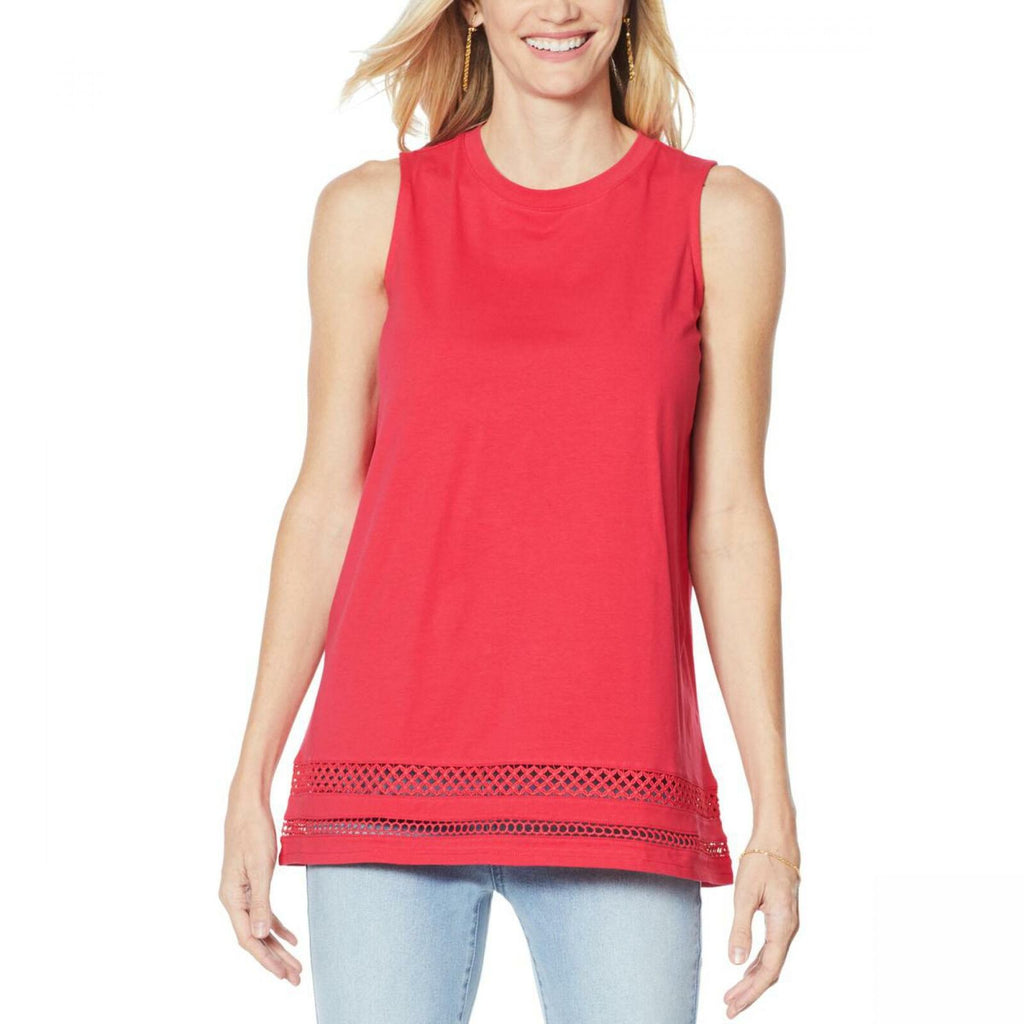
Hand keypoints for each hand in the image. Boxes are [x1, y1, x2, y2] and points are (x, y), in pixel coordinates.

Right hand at [219, 796, 302, 984]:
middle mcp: (234, 899)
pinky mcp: (252, 883)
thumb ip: (260, 902)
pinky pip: (264, 913)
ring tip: (295, 965)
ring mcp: (242, 892)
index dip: (266, 959)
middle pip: (255, 938)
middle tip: (295, 977)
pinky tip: (291, 937)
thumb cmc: (252, 831)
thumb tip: (258, 936)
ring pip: (260, 928)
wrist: (247, 806)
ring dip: (277, 946)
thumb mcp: (260, 867)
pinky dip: (277, 926)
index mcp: (232, 898)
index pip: (248, 939)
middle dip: (275, 959)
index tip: (284, 974)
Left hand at [724, 835, 799, 1016]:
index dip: (750, 992)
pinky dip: (758, 963)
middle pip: (771, 971)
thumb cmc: (761, 860)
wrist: (777, 837)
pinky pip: (772, 948)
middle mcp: (789, 928)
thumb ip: (740, 928)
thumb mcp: (745, 893)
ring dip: (753, 979)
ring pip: (772, 961)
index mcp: (783, 925)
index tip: (733, 1005)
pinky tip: (746, 968)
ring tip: (733, 994)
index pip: (768, 970)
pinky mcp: (782, 916)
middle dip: (750, 991)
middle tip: (729, 1007)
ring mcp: (788, 923)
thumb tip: (734, 962)